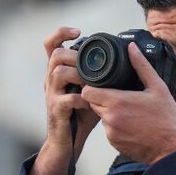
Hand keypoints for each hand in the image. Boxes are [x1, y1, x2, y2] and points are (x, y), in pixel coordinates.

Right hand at [30, 27, 100, 174]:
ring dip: (78, 75)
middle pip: (55, 55)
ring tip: (92, 82)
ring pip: (58, 73)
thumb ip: (99, 76)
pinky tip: (90, 102)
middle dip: (74, 55)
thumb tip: (124, 61)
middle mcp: (51, 80)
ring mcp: (51, 95)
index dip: (61, 33)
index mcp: (58, 72)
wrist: (67, 143)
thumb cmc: (81, 116)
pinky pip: (66, 99)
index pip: (51, 44)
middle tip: (90, 64)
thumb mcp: (91, 90)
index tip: (78, 32)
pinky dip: (81, 98)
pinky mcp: (56, 110)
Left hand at [81, 42, 175, 164]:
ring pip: (101, 117)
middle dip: (101, 98)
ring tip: (129, 112)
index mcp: (117, 102)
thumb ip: (141, 66)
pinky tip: (131, 124)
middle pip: (92, 103)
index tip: (101, 84)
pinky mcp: (113, 143)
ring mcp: (110, 132)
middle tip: (118, 96)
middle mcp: (110, 118)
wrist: (171, 149)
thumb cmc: (166, 120)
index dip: (92, 86)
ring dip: (109, 112)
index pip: (87, 91)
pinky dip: (115, 126)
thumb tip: (132, 48)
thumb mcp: (158, 88)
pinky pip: (108, 130)